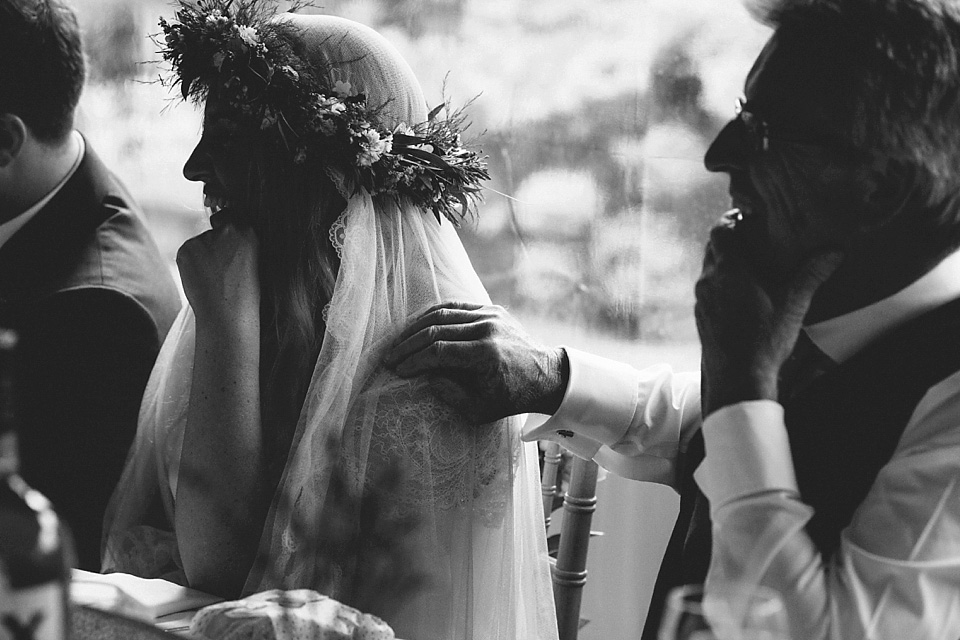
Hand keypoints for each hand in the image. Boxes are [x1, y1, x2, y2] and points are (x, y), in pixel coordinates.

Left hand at [176, 215, 259, 327]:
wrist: (228, 314)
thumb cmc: (245, 296)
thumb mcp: (255, 263)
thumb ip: (240, 245)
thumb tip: (223, 238)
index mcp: (248, 232)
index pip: (231, 217)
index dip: (227, 229)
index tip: (227, 245)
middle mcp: (226, 230)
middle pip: (215, 231)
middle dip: (214, 245)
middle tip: (220, 270)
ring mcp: (205, 238)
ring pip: (200, 244)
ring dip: (202, 257)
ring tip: (213, 280)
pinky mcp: (187, 248)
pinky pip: (187, 253)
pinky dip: (190, 265)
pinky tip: (201, 280)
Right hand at [383, 302, 567, 423]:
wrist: (544, 375)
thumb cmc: (510, 397)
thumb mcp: (480, 410)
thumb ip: (450, 395)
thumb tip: (425, 377)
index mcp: (485, 355)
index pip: (438, 352)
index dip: (414, 361)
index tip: (398, 370)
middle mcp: (487, 330)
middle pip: (436, 330)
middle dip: (408, 345)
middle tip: (390, 357)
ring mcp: (490, 316)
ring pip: (443, 314)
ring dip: (416, 328)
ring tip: (398, 341)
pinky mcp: (492, 310)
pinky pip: (456, 307)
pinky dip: (434, 315)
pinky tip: (418, 325)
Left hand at [695, 214, 841, 414]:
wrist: (737, 379)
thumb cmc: (764, 341)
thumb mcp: (793, 305)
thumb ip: (811, 275)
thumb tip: (834, 251)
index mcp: (729, 271)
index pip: (721, 231)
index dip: (732, 219)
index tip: (748, 218)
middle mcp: (709, 281)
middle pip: (713, 248)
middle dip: (730, 241)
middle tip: (753, 240)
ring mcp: (702, 300)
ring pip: (708, 270)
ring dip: (724, 263)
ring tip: (750, 266)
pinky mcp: (701, 317)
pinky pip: (707, 291)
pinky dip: (720, 284)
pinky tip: (740, 295)